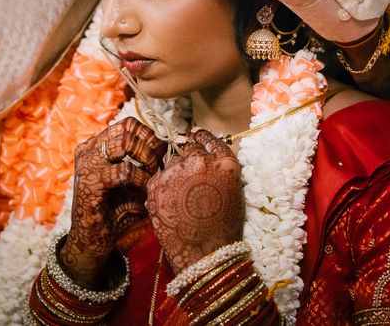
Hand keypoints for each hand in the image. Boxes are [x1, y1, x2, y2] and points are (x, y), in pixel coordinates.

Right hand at [61, 118, 164, 287]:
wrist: (91, 241)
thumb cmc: (115, 211)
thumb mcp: (130, 182)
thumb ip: (143, 162)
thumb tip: (169, 145)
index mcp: (96, 146)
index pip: (128, 124)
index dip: (150, 135)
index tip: (161, 153)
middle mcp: (89, 150)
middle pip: (128, 129)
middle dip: (151, 146)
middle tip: (158, 166)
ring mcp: (87, 165)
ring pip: (126, 142)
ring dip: (147, 159)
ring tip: (152, 177)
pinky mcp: (90, 184)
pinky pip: (124, 171)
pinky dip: (141, 180)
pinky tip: (144, 193)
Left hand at [145, 128, 243, 272]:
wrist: (203, 254)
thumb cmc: (222, 229)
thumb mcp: (233, 193)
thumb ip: (221, 170)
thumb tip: (207, 159)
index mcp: (224, 164)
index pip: (211, 140)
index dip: (203, 137)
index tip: (197, 135)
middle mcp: (200, 162)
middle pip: (189, 148)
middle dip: (189, 159)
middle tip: (189, 177)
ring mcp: (176, 171)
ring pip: (172, 162)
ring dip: (175, 172)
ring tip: (180, 196)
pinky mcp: (157, 183)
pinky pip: (159, 175)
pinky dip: (163, 184)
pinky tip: (170, 201)